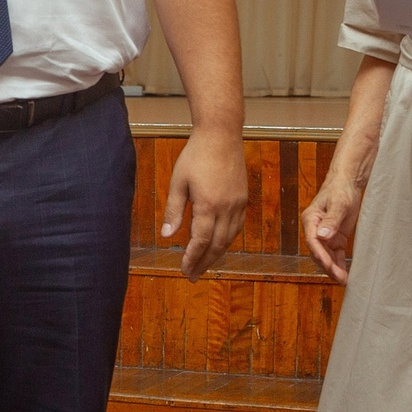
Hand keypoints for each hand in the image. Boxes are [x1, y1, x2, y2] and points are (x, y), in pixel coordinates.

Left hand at [162, 130, 248, 280]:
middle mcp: (226, 208)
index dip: (192, 258)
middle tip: (193, 276)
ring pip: (229, 238)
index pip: (200, 241)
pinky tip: (218, 244)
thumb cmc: (195, 156)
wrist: (221, 135)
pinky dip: (227, 240)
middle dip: (204, 263)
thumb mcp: (178, 183)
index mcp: (208, 205)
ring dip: (216, 254)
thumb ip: (174, 211)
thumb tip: (168, 236)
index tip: (184, 270)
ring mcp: (238, 204)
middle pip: (216, 245)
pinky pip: (236, 227)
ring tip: (204, 265)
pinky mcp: (243, 199)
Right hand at [302, 172, 366, 283]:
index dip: (319, 254)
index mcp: (311, 220)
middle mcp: (315, 230)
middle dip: (328, 266)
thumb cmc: (341, 190)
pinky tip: (345, 274)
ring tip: (344, 280)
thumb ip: (331, 220)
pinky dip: (340, 264)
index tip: (328, 265)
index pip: (312, 240)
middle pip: (318, 252)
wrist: (347, 184)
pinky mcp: (335, 239)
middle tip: (339, 278)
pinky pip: (336, 255)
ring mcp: (325, 236)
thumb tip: (322, 236)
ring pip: (327, 256)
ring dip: (334, 268)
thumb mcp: (339, 204)